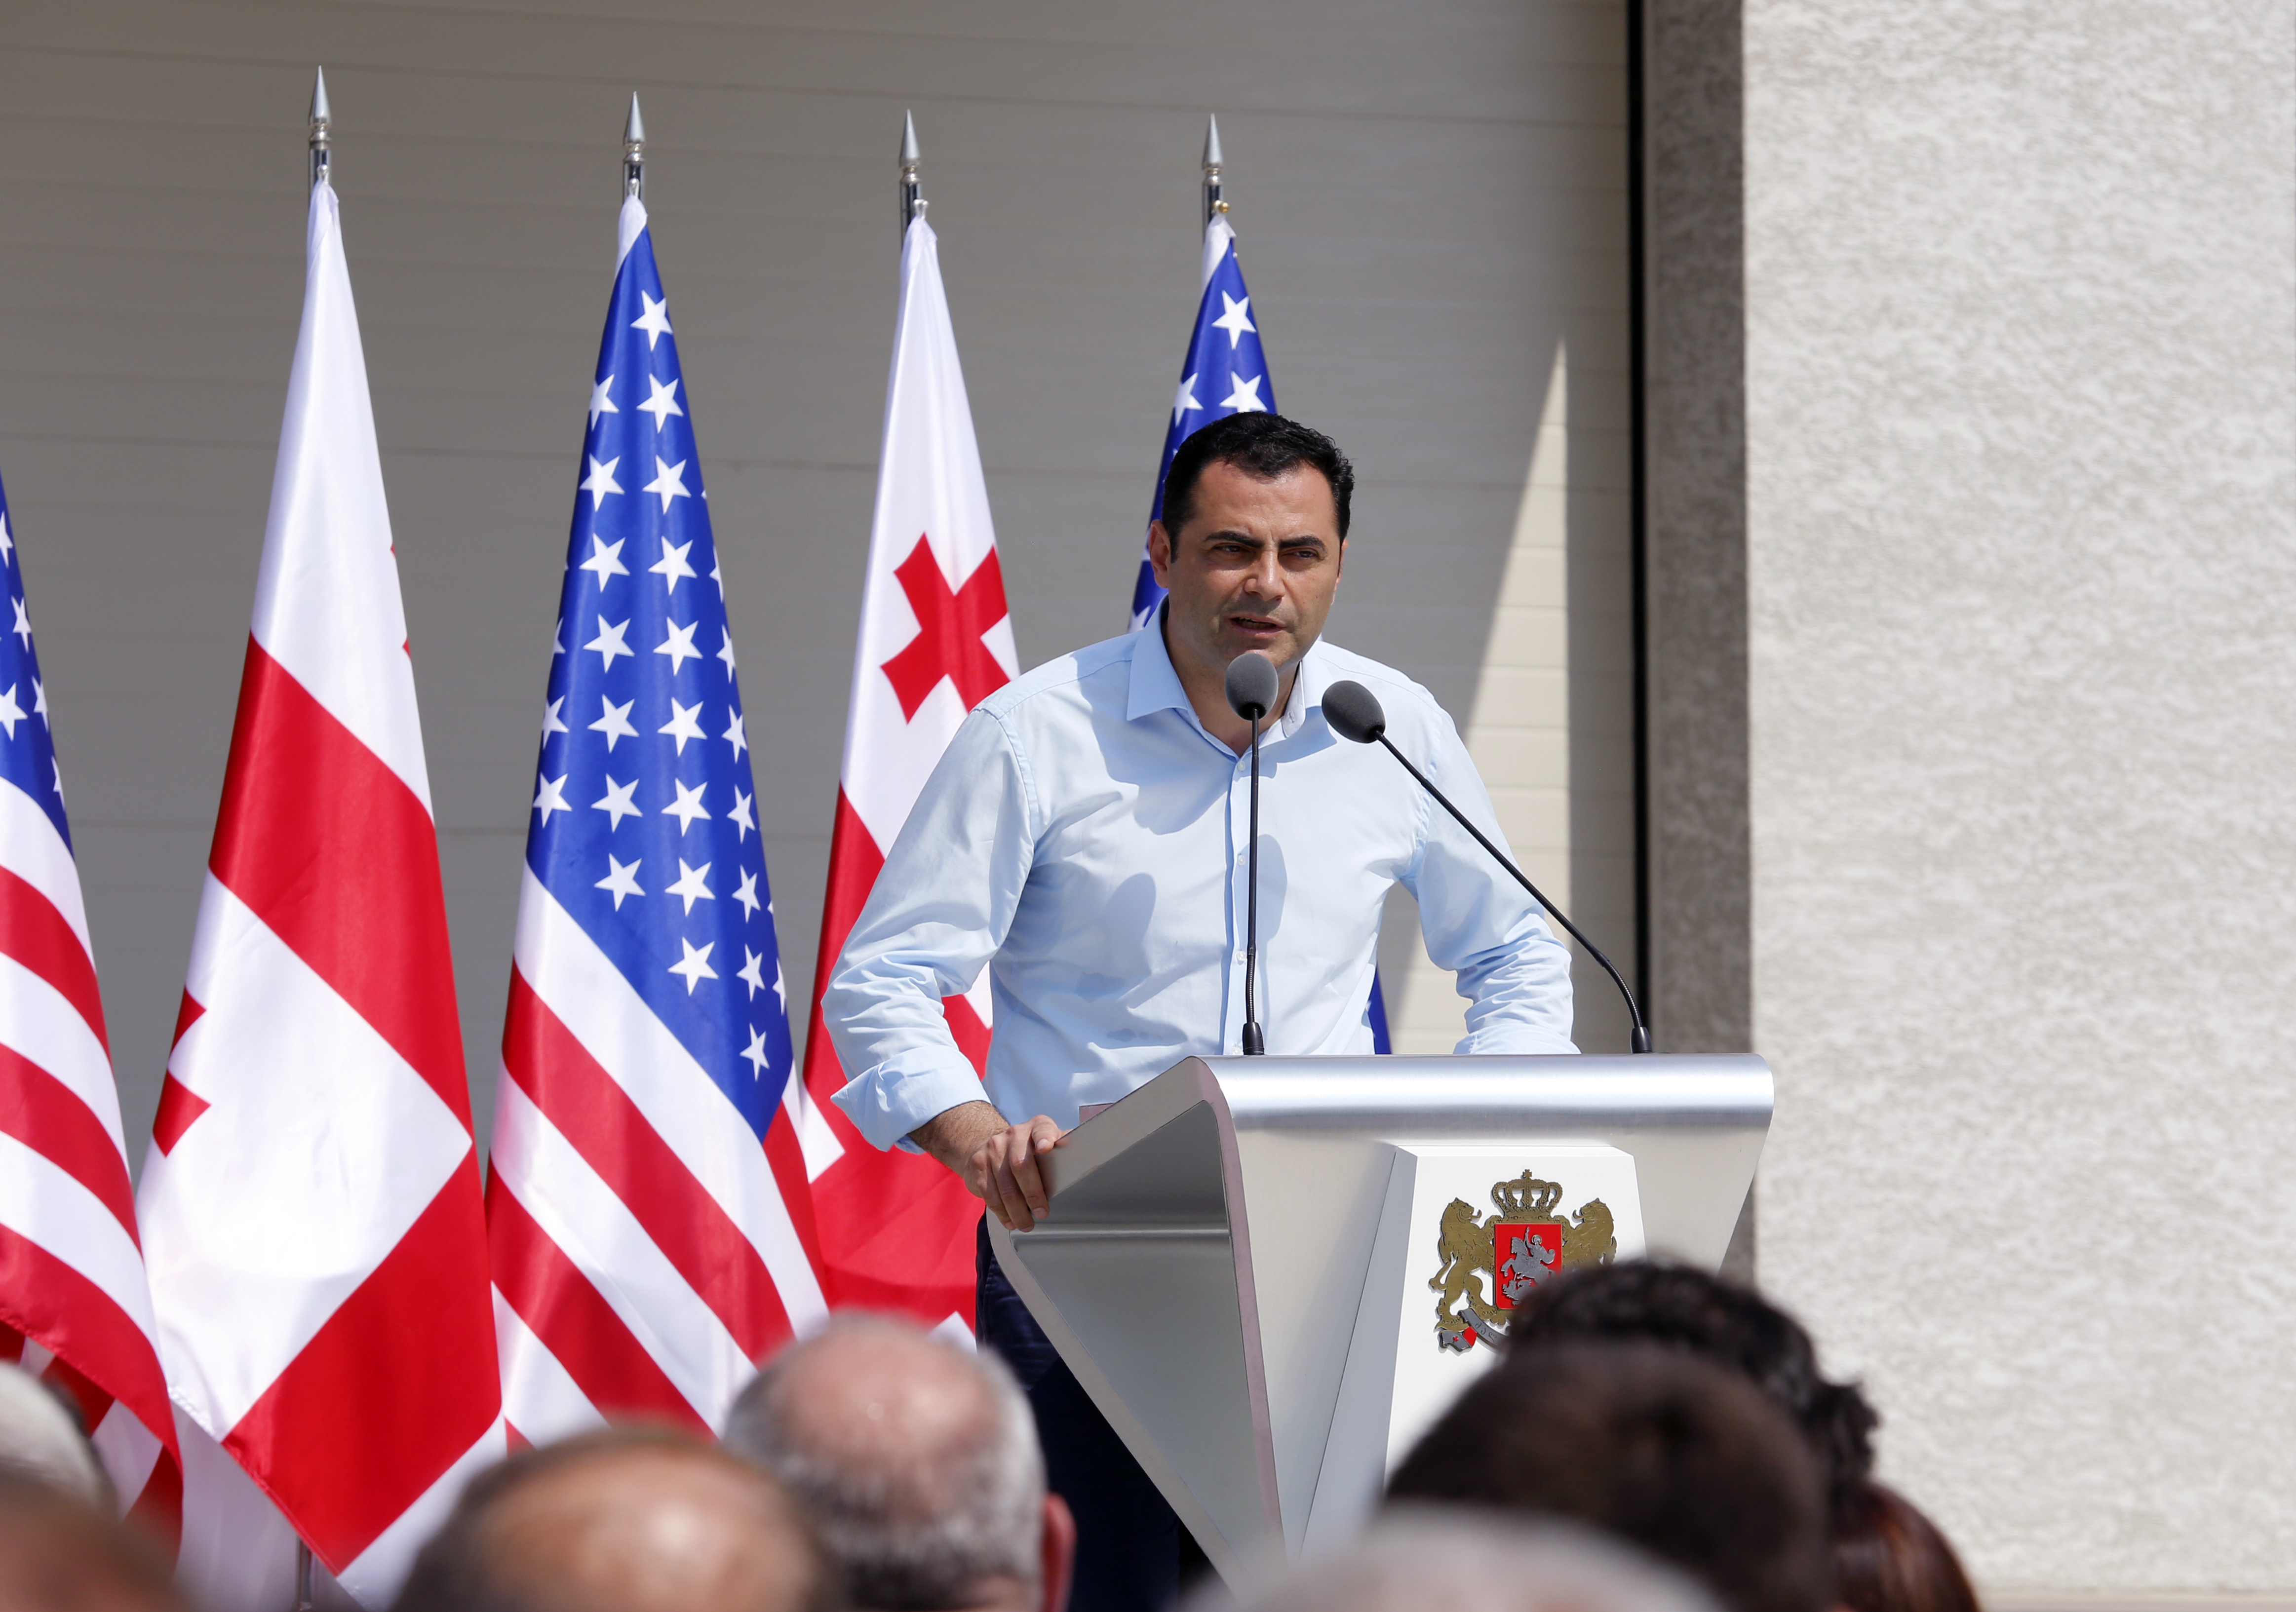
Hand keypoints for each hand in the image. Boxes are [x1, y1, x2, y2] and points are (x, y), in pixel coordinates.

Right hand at [968, 1113, 1064, 1230]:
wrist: (989, 1145)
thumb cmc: (1028, 1150)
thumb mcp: (1048, 1143)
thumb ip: (1065, 1149)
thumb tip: (1092, 1157)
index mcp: (1037, 1127)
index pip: (1042, 1130)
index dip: (1044, 1137)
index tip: (1046, 1148)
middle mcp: (1014, 1134)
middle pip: (1021, 1164)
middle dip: (1033, 1193)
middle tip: (1042, 1213)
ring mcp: (993, 1148)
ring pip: (1004, 1184)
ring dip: (1016, 1210)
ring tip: (1026, 1224)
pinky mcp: (978, 1163)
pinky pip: (989, 1192)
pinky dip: (1000, 1211)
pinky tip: (1009, 1220)